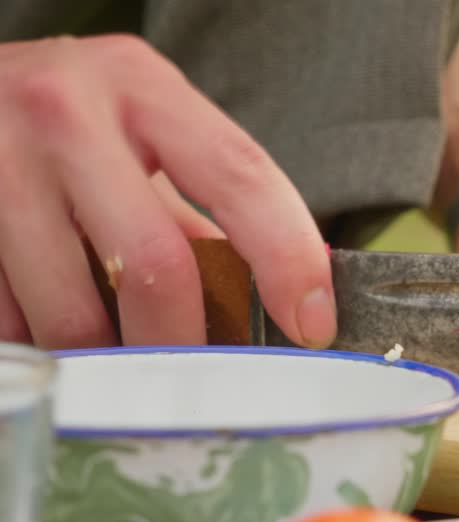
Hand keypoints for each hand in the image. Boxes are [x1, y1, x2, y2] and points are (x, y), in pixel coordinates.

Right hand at [0, 35, 335, 349]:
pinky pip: (10, 320)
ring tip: (120, 358)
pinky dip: (45, 346)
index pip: (240, 178)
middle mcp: (65, 114)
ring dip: (108, 358)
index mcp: (141, 89)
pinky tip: (55, 328)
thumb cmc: (70, 120)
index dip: (287, 259)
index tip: (312, 324)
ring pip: (72, 314)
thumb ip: (204, 212)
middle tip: (196, 377)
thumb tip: (286, 304)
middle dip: (184, 342)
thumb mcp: (143, 135)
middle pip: (154, 264)